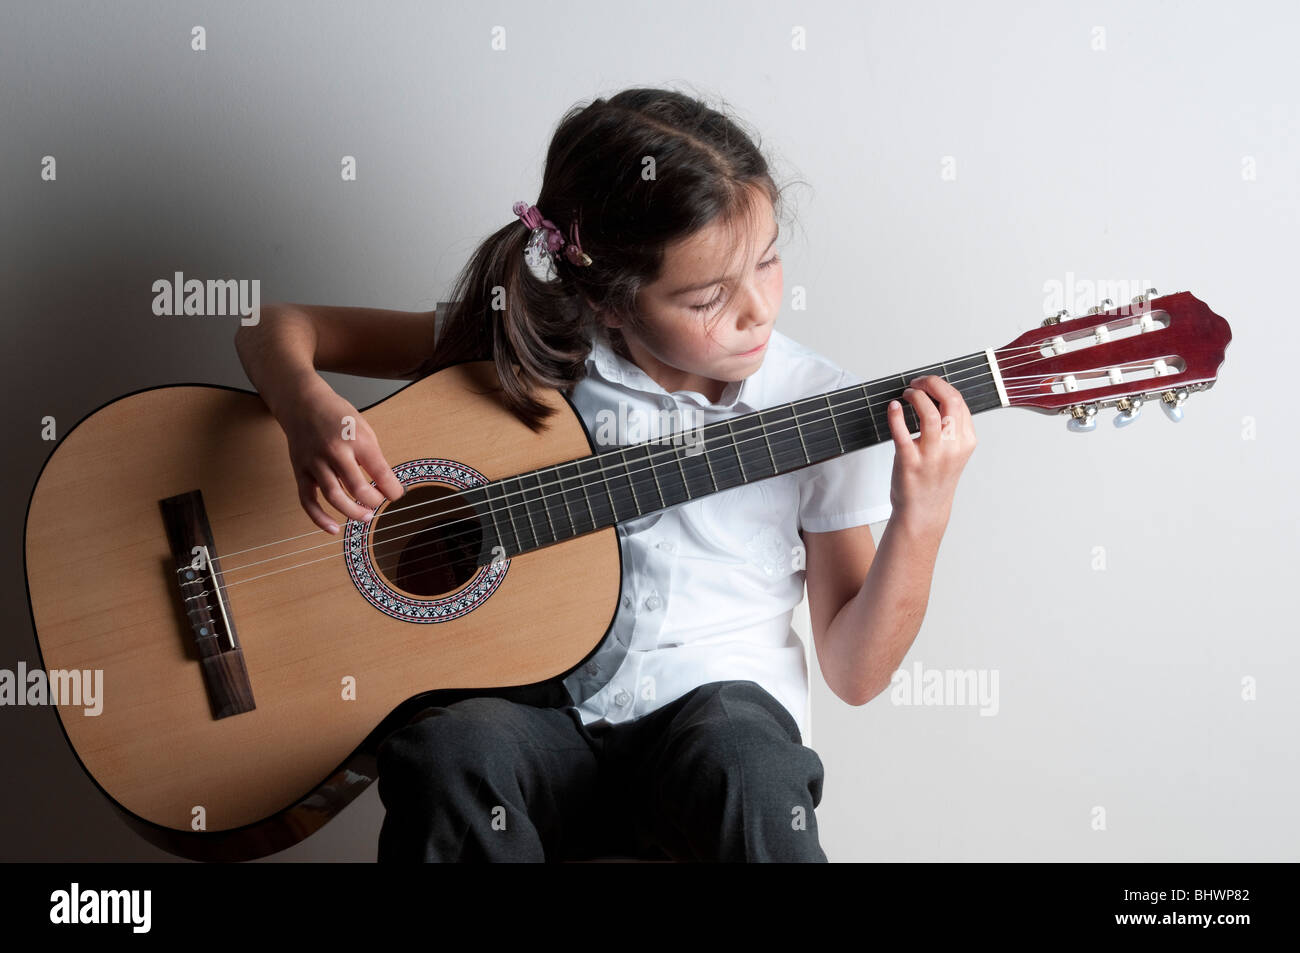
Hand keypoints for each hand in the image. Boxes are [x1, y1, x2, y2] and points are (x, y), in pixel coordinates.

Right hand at [281, 377, 405, 532]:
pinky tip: (333, 528)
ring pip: (334, 496)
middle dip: (373, 501)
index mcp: (357, 439)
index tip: (396, 495)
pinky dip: (319, 518)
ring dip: (352, 512)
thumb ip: (372, 456)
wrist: (302, 402)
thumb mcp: (364, 428)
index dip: (392, 489)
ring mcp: (315, 462)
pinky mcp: (300, 470)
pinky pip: (308, 500)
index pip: (380, 472)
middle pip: (357, 487)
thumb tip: (384, 485)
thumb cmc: (337, 416)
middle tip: (379, 504)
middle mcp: (335, 451)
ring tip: (365, 516)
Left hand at [885, 374, 977, 535]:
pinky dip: (896, 416)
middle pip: (950, 402)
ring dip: (916, 397)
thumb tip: (936, 396)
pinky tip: (893, 407)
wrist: (924, 510)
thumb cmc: (935, 479)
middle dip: (932, 384)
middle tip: (917, 383)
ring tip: (907, 394)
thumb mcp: (954, 452)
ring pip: (930, 414)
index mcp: (966, 441)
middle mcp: (952, 447)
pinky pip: (902, 434)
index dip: (942, 386)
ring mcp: (932, 456)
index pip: (959, 402)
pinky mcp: (910, 463)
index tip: (928, 383)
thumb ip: (952, 427)